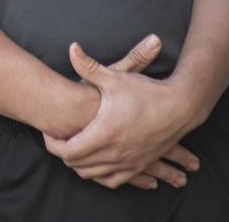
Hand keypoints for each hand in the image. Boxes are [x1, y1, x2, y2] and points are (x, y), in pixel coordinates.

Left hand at [42, 37, 202, 190]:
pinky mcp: (138, 166)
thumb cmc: (146, 91)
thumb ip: (89, 65)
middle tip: (58, 139)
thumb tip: (71, 48)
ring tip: (73, 148)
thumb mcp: (116, 77)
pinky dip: (100, 175)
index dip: (53, 144)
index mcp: (104, 133)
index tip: (48, 133)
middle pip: (77, 165)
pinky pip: (112, 181)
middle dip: (64, 154)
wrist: (179, 107)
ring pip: (93, 175)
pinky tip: (96, 164)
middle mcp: (114, 153)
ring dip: (80, 165)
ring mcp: (127, 163)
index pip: (67, 150)